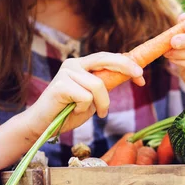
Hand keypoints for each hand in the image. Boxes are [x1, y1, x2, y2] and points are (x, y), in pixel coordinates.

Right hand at [24, 52, 144, 135]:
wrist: (43, 125)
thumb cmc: (69, 112)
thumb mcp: (94, 98)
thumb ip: (106, 86)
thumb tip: (131, 74)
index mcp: (83, 65)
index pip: (108, 59)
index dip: (126, 64)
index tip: (141, 77)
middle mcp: (74, 64)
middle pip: (105, 59)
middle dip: (126, 66)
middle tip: (140, 76)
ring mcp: (66, 72)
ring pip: (98, 85)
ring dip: (101, 104)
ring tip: (90, 112)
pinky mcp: (60, 85)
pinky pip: (86, 97)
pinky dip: (84, 108)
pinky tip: (72, 111)